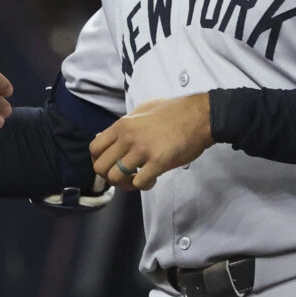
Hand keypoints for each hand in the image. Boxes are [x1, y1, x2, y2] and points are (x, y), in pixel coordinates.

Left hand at [90, 94, 215, 190]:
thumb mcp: (142, 110)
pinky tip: (152, 180)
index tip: (110, 166)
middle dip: (109, 177)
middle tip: (123, 177)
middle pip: (101, 167)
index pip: (94, 149)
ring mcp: (142, 150)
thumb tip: (102, 136)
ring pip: (116, 177)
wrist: (200, 116)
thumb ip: (123, 125)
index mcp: (122, 125)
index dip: (98, 162)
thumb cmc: (174, 111)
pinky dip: (143, 186)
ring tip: (137, 179)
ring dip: (125, 184)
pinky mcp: (158, 162)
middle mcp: (128, 138)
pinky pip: (139, 182)